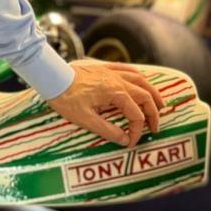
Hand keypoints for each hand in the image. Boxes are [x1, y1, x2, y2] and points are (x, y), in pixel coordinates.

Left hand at [45, 59, 166, 146]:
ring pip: (140, 80)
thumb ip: (107, 131)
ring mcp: (111, 72)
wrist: (51, 78)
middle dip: (153, 113)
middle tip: (154, 127)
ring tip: (159, 104)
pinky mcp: (103, 67)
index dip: (136, 131)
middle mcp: (118, 81)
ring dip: (152, 93)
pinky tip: (141, 80)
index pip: (136, 115)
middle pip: (145, 96)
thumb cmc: (65, 98)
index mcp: (116, 94)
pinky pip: (127, 68)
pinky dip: (138, 76)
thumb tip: (125, 140)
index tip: (131, 142)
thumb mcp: (85, 119)